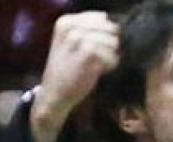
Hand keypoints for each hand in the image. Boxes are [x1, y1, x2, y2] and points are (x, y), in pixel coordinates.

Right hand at [30, 12, 120, 141]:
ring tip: (97, 66)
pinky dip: (110, 65)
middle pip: (110, 28)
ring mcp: (79, 39)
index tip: (94, 49)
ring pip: (113, 42)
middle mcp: (71, 26)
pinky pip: (113, 55)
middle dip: (109, 45)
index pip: (101, 18)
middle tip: (97, 59)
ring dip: (110, 56)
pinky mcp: (88, 53)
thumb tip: (117, 28)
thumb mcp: (71, 43)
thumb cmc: (67, 69)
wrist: (54, 93)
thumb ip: (90, 31)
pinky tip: (98, 71)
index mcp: (66, 21)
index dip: (105, 34)